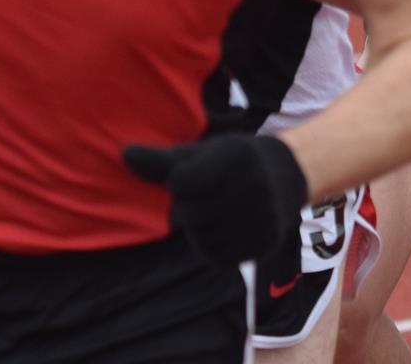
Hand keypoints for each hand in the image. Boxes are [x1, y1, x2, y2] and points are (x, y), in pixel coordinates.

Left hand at [123, 133, 306, 265]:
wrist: (286, 176)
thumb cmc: (230, 163)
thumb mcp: (200, 153)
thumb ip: (161, 162)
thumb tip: (124, 155)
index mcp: (235, 157)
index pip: (181, 183)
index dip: (184, 181)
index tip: (203, 172)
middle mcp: (252, 186)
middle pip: (191, 214)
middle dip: (195, 207)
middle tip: (218, 193)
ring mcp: (260, 217)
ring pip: (204, 237)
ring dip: (206, 229)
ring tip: (227, 210)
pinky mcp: (262, 244)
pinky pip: (218, 256)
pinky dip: (218, 247)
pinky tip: (233, 228)